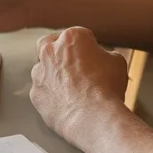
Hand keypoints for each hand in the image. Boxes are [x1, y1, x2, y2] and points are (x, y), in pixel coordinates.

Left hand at [30, 27, 129, 143]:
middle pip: (49, 44)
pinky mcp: (35, 94)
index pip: (78, 35)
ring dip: (52, 74)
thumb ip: (105, 56)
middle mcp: (50, 51)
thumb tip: (103, 59)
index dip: (87, 46)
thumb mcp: (117, 63)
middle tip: (73, 63)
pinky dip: (51, 95)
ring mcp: (39, 73)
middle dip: (58, 51)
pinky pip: (42, 91)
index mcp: (72, 37)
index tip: (92, 55)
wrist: (94, 117)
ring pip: (42, 68)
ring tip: (69, 88)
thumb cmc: (107, 88)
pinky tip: (65, 103)